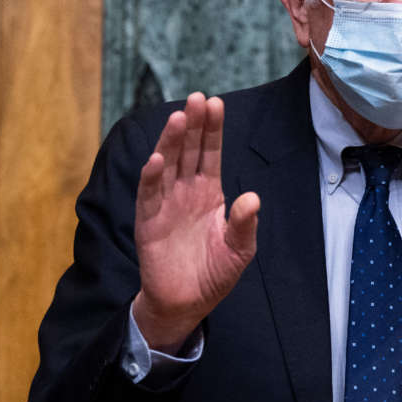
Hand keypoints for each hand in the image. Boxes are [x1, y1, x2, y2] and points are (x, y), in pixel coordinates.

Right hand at [132, 93, 259, 348]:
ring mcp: (165, 204)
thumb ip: (245, 224)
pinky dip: (151, 177)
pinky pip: (148, 195)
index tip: (215, 104)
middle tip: (197, 98)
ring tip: (178, 118)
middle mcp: (185, 191)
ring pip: (167, 165)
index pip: (210, 153)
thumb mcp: (239, 250)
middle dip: (192, 124)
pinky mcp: (148, 221)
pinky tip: (157, 159)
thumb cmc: (214, 274)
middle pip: (188, 150)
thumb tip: (253, 198)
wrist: (187, 303)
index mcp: (209, 192)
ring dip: (171, 142)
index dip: (212, 130)